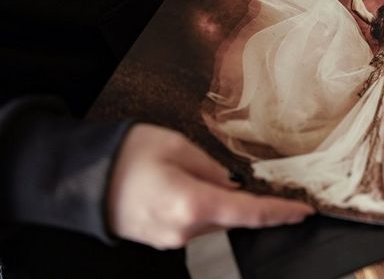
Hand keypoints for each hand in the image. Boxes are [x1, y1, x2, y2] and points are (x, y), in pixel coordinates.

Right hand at [107, 124, 314, 248]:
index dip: (280, 213)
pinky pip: (193, 222)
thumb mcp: (177, 145)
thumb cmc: (126, 155)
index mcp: (193, 204)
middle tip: (249, 177)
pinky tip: (184, 184)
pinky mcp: (162, 238)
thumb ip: (211, 167)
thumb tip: (229, 182)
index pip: (249, 213)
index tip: (303, 211)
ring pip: (213, 218)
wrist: (80, 177)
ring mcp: (171, 239)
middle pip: (232, 216)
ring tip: (191, 169)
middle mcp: (185, 230)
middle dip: (246, 199)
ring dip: (218, 199)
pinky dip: (200, 205)